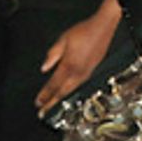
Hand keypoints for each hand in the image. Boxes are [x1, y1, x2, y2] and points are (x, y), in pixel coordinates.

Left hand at [35, 0, 121, 114]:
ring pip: (71, 90)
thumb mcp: (63, 40)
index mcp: (69, 65)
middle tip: (43, 112)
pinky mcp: (91, 70)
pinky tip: (66, 92)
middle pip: (62, 92)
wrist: (103, 28)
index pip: (54, 84)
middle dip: (52, 102)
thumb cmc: (83, 31)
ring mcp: (86, 73)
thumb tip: (44, 68)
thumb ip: (52, 55)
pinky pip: (78, 85)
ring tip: (53, 105)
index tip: (38, 103)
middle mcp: (78, 72)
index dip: (45, 95)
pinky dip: (70, 92)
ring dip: (61, 98)